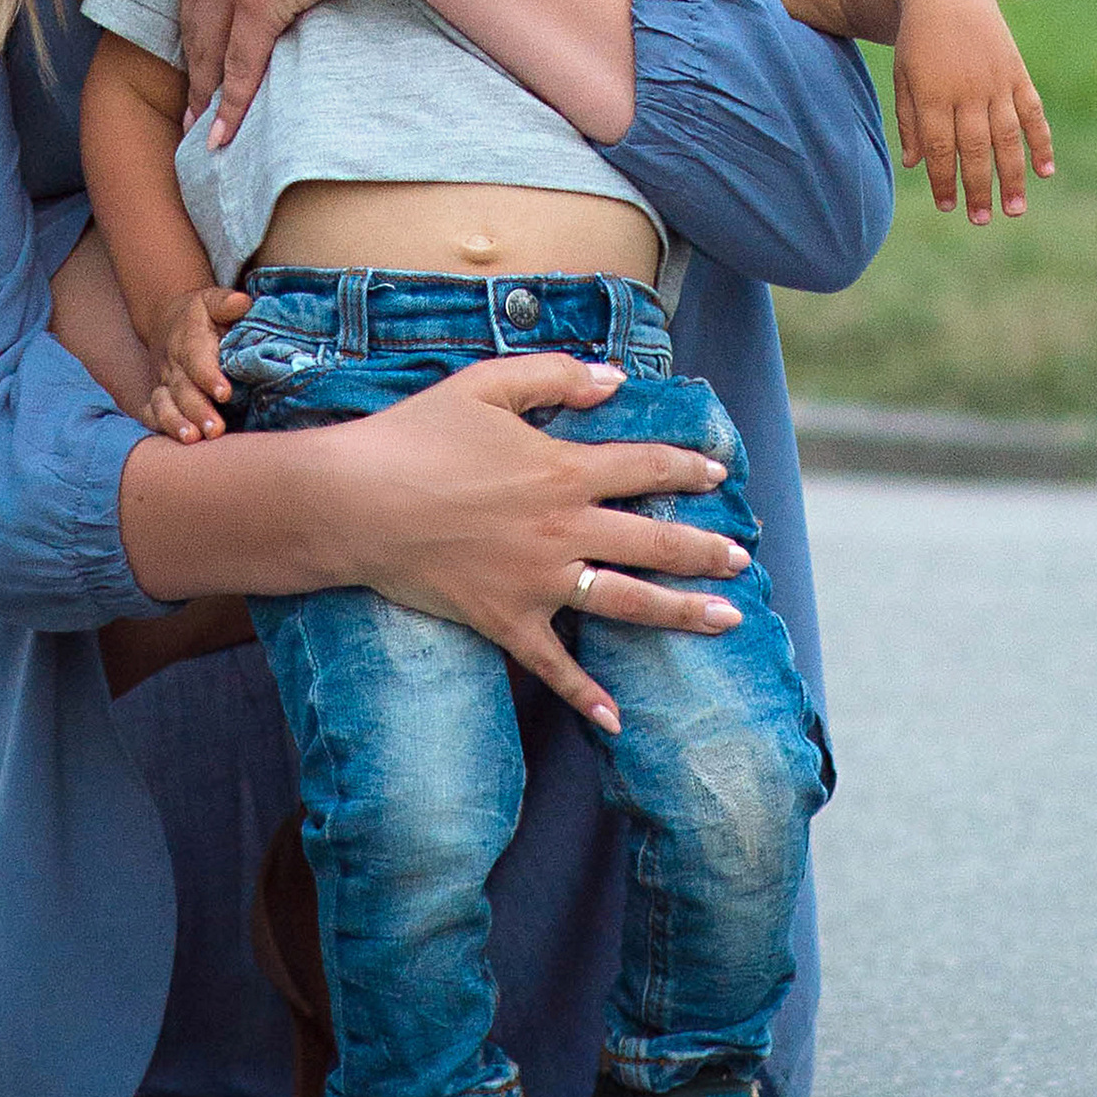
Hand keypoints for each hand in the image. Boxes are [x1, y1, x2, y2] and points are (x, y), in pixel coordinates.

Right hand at [146, 282, 252, 443]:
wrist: (169, 321)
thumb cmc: (200, 315)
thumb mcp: (211, 301)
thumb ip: (226, 303)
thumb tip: (242, 302)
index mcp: (189, 339)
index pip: (197, 359)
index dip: (209, 376)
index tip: (225, 393)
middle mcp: (173, 364)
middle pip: (183, 390)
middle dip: (197, 410)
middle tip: (215, 429)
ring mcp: (164, 383)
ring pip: (165, 405)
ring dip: (177, 423)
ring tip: (193, 439)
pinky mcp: (158, 396)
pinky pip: (152, 413)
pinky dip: (160, 427)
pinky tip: (175, 442)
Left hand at [171, 0, 424, 135]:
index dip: (197, 10)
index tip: (198, 38)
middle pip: (195, 15)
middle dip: (193, 58)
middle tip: (191, 97)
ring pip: (210, 45)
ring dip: (204, 91)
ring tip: (200, 125)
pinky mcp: (262, 5)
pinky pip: (240, 64)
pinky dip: (228, 104)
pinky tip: (220, 135)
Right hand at [333, 355, 750, 731]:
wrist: (355, 502)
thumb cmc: (415, 435)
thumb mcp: (485, 385)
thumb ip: (555, 376)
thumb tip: (615, 380)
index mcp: (562, 468)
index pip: (644, 466)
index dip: (686, 468)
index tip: (717, 474)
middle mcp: (562, 528)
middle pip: (653, 540)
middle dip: (705, 549)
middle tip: (741, 559)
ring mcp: (538, 581)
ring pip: (626, 600)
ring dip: (681, 612)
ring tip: (727, 618)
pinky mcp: (505, 621)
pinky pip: (554, 666)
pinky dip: (586, 695)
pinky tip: (617, 720)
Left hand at [893, 0, 1055, 227]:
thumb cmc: (917, 40)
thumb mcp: (904, 76)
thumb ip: (909, 119)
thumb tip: (916, 164)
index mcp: (933, 93)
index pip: (940, 148)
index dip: (944, 180)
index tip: (947, 207)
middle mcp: (966, 90)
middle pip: (974, 149)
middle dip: (978, 187)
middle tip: (981, 220)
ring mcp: (995, 81)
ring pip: (1007, 137)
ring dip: (1012, 176)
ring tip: (1015, 210)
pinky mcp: (1016, 72)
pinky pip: (1032, 112)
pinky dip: (1041, 141)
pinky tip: (1045, 171)